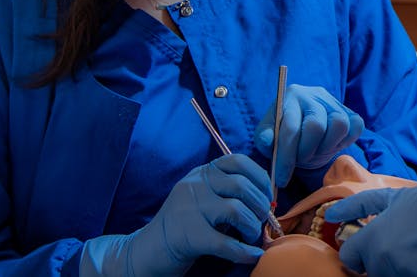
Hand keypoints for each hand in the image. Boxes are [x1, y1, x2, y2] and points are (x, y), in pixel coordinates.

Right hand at [81, 154, 271, 275]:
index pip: (238, 161)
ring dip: (252, 226)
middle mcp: (194, 185)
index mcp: (201, 174)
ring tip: (251, 236)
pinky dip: (245, 251)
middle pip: (241, 186)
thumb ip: (229, 192)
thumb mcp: (205, 199)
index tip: (267, 196)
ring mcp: (189, 208)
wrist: (148, 251)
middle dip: (260, 205)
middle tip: (262, 221)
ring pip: (237, 210)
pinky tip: (252, 254)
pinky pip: (226, 242)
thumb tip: (268, 199)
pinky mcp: (188, 235)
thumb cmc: (186, 226)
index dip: (260, 178)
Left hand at [254, 84, 363, 187]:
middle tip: (300, 161)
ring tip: (314, 152)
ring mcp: (336, 103)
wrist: (305, 129)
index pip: (291, 127)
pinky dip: (343, 142)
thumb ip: (264, 138)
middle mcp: (315, 94)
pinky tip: (328, 146)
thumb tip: (266, 140)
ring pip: (340, 124)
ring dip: (325, 147)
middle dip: (305, 152)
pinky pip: (355, 127)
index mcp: (292, 95)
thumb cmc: (284, 134)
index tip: (281, 179)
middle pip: (316, 126)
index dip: (286, 156)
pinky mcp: (351, 113)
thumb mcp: (268, 136)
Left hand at [324, 179, 416, 276]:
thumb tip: (330, 213)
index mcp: (372, 239)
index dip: (359, 252)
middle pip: (371, 270)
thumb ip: (358, 206)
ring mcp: (401, 274)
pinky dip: (416, 272)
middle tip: (403, 245)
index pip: (350, 258)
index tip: (371, 247)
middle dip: (382, 260)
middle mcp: (382, 261)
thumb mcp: (392, 198)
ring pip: (389, 276)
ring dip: (399, 268)